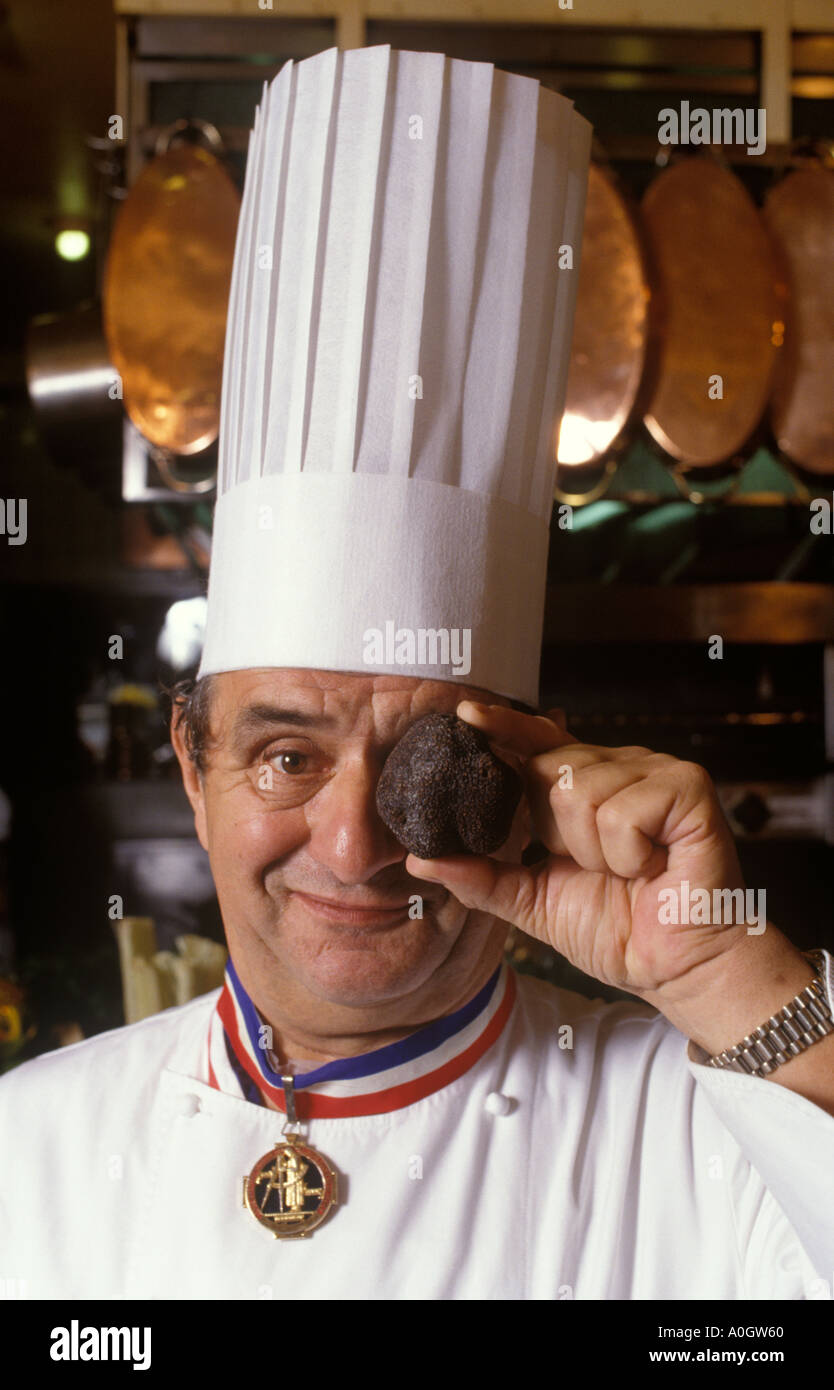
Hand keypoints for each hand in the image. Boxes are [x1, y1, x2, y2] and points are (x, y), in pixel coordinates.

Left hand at [406, 701, 750, 1002]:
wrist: (675, 969)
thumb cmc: (617, 929)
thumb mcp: (532, 901)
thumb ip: (479, 877)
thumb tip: (418, 858)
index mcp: (584, 784)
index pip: (536, 742)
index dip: (503, 727)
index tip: (466, 715)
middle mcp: (620, 766)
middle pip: (551, 770)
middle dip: (557, 833)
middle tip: (595, 867)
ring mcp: (656, 772)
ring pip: (581, 791)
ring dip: (595, 852)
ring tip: (628, 870)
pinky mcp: (688, 788)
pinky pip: (622, 810)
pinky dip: (627, 854)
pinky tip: (652, 866)